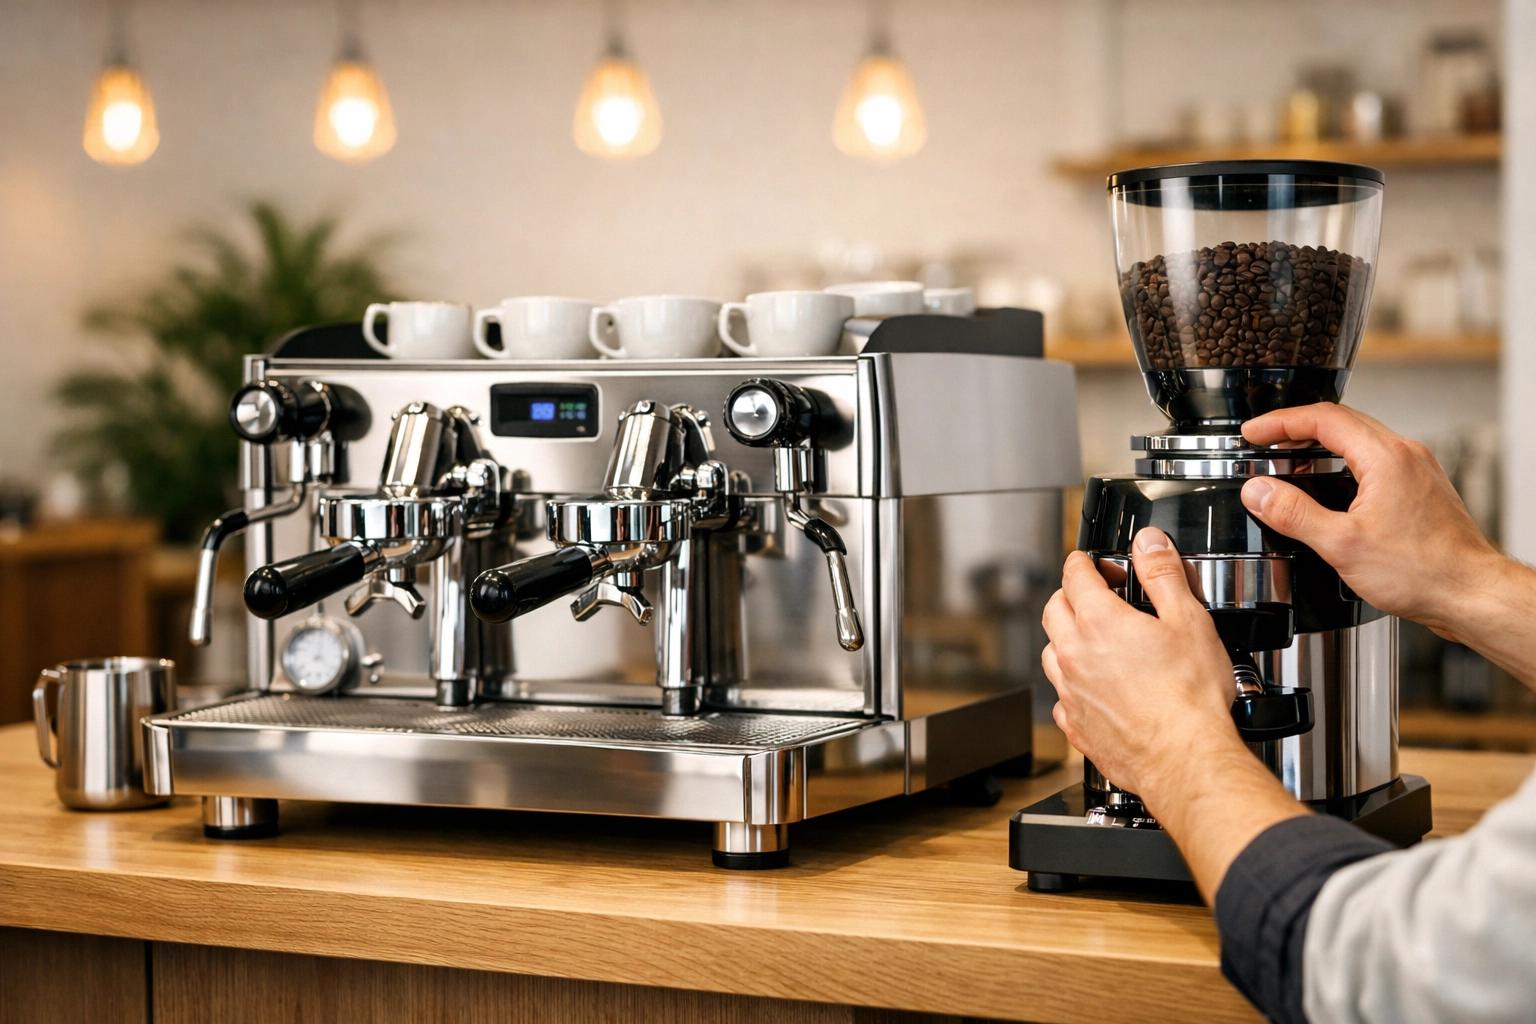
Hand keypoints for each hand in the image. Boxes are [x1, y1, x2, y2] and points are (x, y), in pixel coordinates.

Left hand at [1042, 529, 1239, 797]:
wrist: (1186, 758)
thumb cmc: (1191, 698)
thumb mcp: (1188, 620)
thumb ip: (1163, 575)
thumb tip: (1149, 544)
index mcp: (1099, 622)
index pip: (1074, 574)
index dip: (1085, 562)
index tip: (1092, 562)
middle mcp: (1075, 655)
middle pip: (1054, 609)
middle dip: (1070, 595)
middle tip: (1094, 595)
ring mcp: (1071, 692)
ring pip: (1051, 652)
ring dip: (1066, 638)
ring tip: (1093, 640)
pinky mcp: (1076, 725)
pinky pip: (1061, 696)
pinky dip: (1072, 684)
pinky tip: (1094, 687)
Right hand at [1240, 405, 1505, 642]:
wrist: (1471, 594)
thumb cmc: (1424, 572)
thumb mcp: (1342, 545)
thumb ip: (1294, 514)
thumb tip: (1259, 492)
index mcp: (1386, 458)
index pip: (1323, 419)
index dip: (1280, 422)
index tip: (1253, 432)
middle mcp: (1406, 456)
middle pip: (1342, 421)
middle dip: (1296, 428)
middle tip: (1264, 440)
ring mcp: (1417, 471)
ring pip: (1360, 441)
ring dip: (1321, 444)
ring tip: (1290, 460)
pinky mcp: (1421, 490)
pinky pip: (1375, 461)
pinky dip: (1343, 462)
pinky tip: (1330, 486)